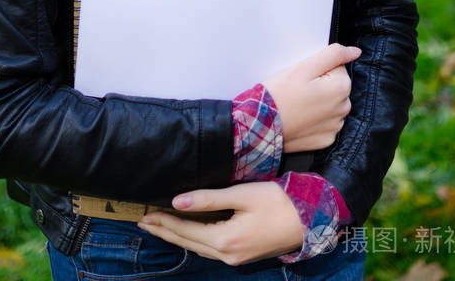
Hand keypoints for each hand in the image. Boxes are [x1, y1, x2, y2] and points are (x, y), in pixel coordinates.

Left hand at [139, 182, 302, 264]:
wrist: (310, 219)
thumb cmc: (277, 202)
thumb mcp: (242, 195)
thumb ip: (208, 199)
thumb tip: (177, 201)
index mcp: (225, 240)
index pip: (186, 230)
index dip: (164, 222)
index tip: (146, 214)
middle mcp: (228, 255)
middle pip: (188, 243)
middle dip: (165, 232)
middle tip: (144, 223)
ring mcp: (236, 258)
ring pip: (199, 248)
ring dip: (178, 237)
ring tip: (160, 226)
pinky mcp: (243, 255)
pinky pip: (211, 249)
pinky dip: (195, 240)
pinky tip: (188, 233)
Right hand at [265, 43, 360, 151]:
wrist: (262, 126)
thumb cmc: (280, 94)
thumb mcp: (304, 67)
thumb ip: (333, 55)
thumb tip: (355, 52)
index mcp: (341, 89)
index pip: (337, 67)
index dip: (319, 69)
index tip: (304, 77)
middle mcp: (343, 110)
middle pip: (336, 86)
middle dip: (321, 84)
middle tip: (299, 89)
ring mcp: (335, 127)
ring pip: (331, 104)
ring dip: (319, 101)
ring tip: (298, 103)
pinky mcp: (326, 140)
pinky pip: (325, 122)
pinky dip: (315, 118)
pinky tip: (300, 116)